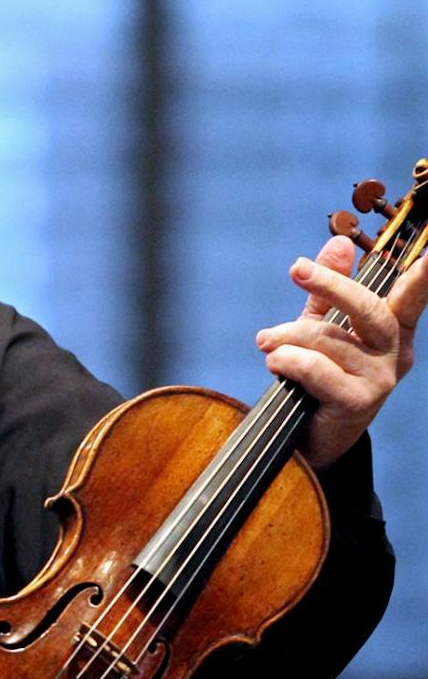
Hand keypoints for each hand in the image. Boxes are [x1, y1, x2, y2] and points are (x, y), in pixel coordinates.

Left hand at [257, 233, 426, 467]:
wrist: (311, 436)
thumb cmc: (320, 377)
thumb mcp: (324, 327)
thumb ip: (328, 290)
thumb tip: (338, 242)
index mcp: (393, 331)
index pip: (411, 298)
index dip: (422, 279)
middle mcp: (395, 354)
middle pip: (368, 308)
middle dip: (330, 285)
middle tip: (296, 269)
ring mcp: (380, 379)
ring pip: (329, 340)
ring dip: (287, 337)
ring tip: (267, 343)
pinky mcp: (359, 401)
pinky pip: (318, 369)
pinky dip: (290, 361)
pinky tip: (275, 362)